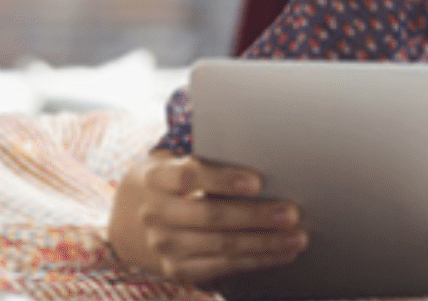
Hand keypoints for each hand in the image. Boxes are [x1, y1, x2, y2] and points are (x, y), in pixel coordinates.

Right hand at [113, 152, 307, 283]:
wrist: (131, 215)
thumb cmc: (174, 179)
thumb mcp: (178, 162)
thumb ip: (211, 161)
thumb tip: (265, 157)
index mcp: (156, 178)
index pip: (189, 175)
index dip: (223, 179)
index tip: (257, 181)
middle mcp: (154, 214)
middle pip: (210, 215)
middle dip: (256, 216)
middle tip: (292, 213)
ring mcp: (164, 246)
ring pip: (221, 246)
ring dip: (264, 243)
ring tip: (296, 237)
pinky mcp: (177, 270)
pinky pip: (222, 268)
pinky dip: (256, 261)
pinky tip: (281, 254)